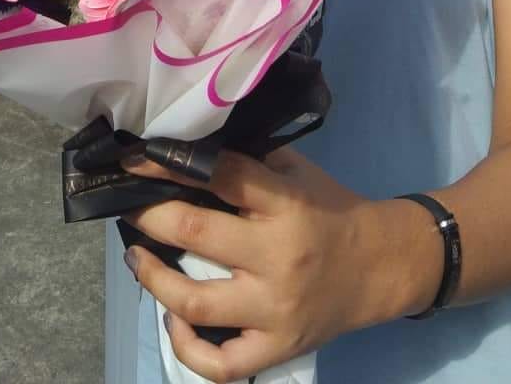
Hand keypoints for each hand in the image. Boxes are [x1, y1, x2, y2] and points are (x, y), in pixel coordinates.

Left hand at [122, 147, 442, 382]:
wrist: (380, 266)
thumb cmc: (329, 209)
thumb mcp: (294, 171)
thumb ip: (248, 160)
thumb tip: (185, 148)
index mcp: (284, 204)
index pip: (218, 174)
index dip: (168, 163)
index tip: (135, 159)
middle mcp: (277, 257)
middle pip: (194, 234)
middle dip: (149, 215)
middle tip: (129, 205)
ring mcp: (275, 310)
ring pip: (194, 302)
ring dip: (152, 279)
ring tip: (136, 257)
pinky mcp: (276, 349)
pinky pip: (219, 365)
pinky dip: (184, 346)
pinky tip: (172, 318)